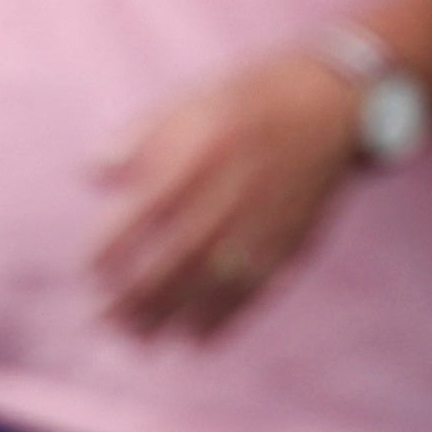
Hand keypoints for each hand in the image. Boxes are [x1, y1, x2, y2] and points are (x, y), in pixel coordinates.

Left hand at [93, 47, 369, 336]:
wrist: (341, 99)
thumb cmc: (258, 93)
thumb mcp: (193, 98)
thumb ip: (139, 135)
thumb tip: (92, 174)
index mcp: (199, 154)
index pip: (139, 218)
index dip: (108, 252)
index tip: (90, 271)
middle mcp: (229, 194)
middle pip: (171, 263)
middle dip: (132, 300)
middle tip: (103, 322)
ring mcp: (263, 222)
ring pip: (208, 286)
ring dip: (169, 318)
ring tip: (140, 338)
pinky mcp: (292, 240)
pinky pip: (252, 291)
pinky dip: (222, 320)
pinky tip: (196, 337)